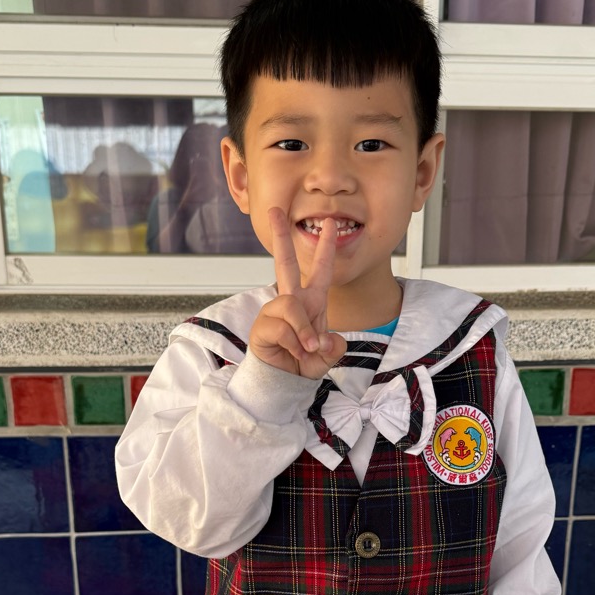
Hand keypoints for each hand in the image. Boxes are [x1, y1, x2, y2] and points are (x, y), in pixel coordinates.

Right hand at [248, 210, 347, 378]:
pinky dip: (292, 343)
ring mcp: (274, 311)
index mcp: (312, 302)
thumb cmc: (304, 364)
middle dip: (280, 236)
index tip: (330, 224)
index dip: (326, 248)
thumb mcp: (327, 356)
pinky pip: (281, 327)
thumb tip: (323, 340)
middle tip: (275, 211)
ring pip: (290, 305)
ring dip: (303, 330)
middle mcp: (291, 301)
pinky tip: (292, 353)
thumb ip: (333, 348)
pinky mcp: (262, 325)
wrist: (285, 383)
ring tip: (307, 349)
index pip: (320, 270)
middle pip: (284, 263)